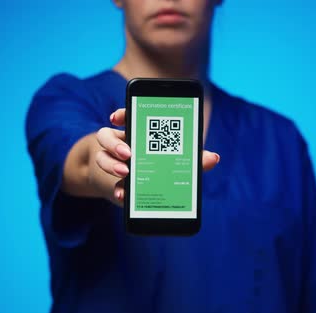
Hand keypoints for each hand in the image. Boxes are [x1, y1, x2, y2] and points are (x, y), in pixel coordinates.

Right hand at [95, 108, 219, 206]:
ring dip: (111, 164)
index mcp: (138, 134)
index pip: (125, 117)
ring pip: (102, 156)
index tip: (117, 118)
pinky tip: (124, 195)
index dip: (121, 114)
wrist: (143, 191)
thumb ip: (193, 159)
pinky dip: (117, 189)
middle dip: (114, 143)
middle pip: (106, 135)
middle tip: (128, 153)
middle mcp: (121, 144)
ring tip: (126, 172)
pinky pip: (109, 183)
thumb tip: (213, 158)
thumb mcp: (177, 162)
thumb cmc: (162, 169)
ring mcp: (113, 162)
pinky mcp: (112, 182)